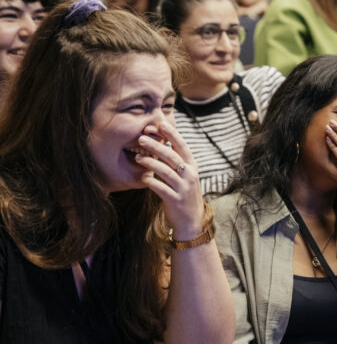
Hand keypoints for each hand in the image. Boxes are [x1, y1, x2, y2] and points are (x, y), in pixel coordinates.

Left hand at [135, 122, 204, 239]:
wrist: (192, 220)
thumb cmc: (184, 193)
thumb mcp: (185, 175)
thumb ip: (176, 161)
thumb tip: (163, 141)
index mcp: (192, 166)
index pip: (182, 146)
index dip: (172, 134)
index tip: (160, 123)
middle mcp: (190, 175)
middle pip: (172, 156)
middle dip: (156, 145)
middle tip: (141, 138)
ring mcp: (183, 188)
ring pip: (165, 171)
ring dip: (150, 162)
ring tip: (137, 156)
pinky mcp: (175, 200)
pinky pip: (160, 187)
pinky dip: (150, 181)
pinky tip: (142, 177)